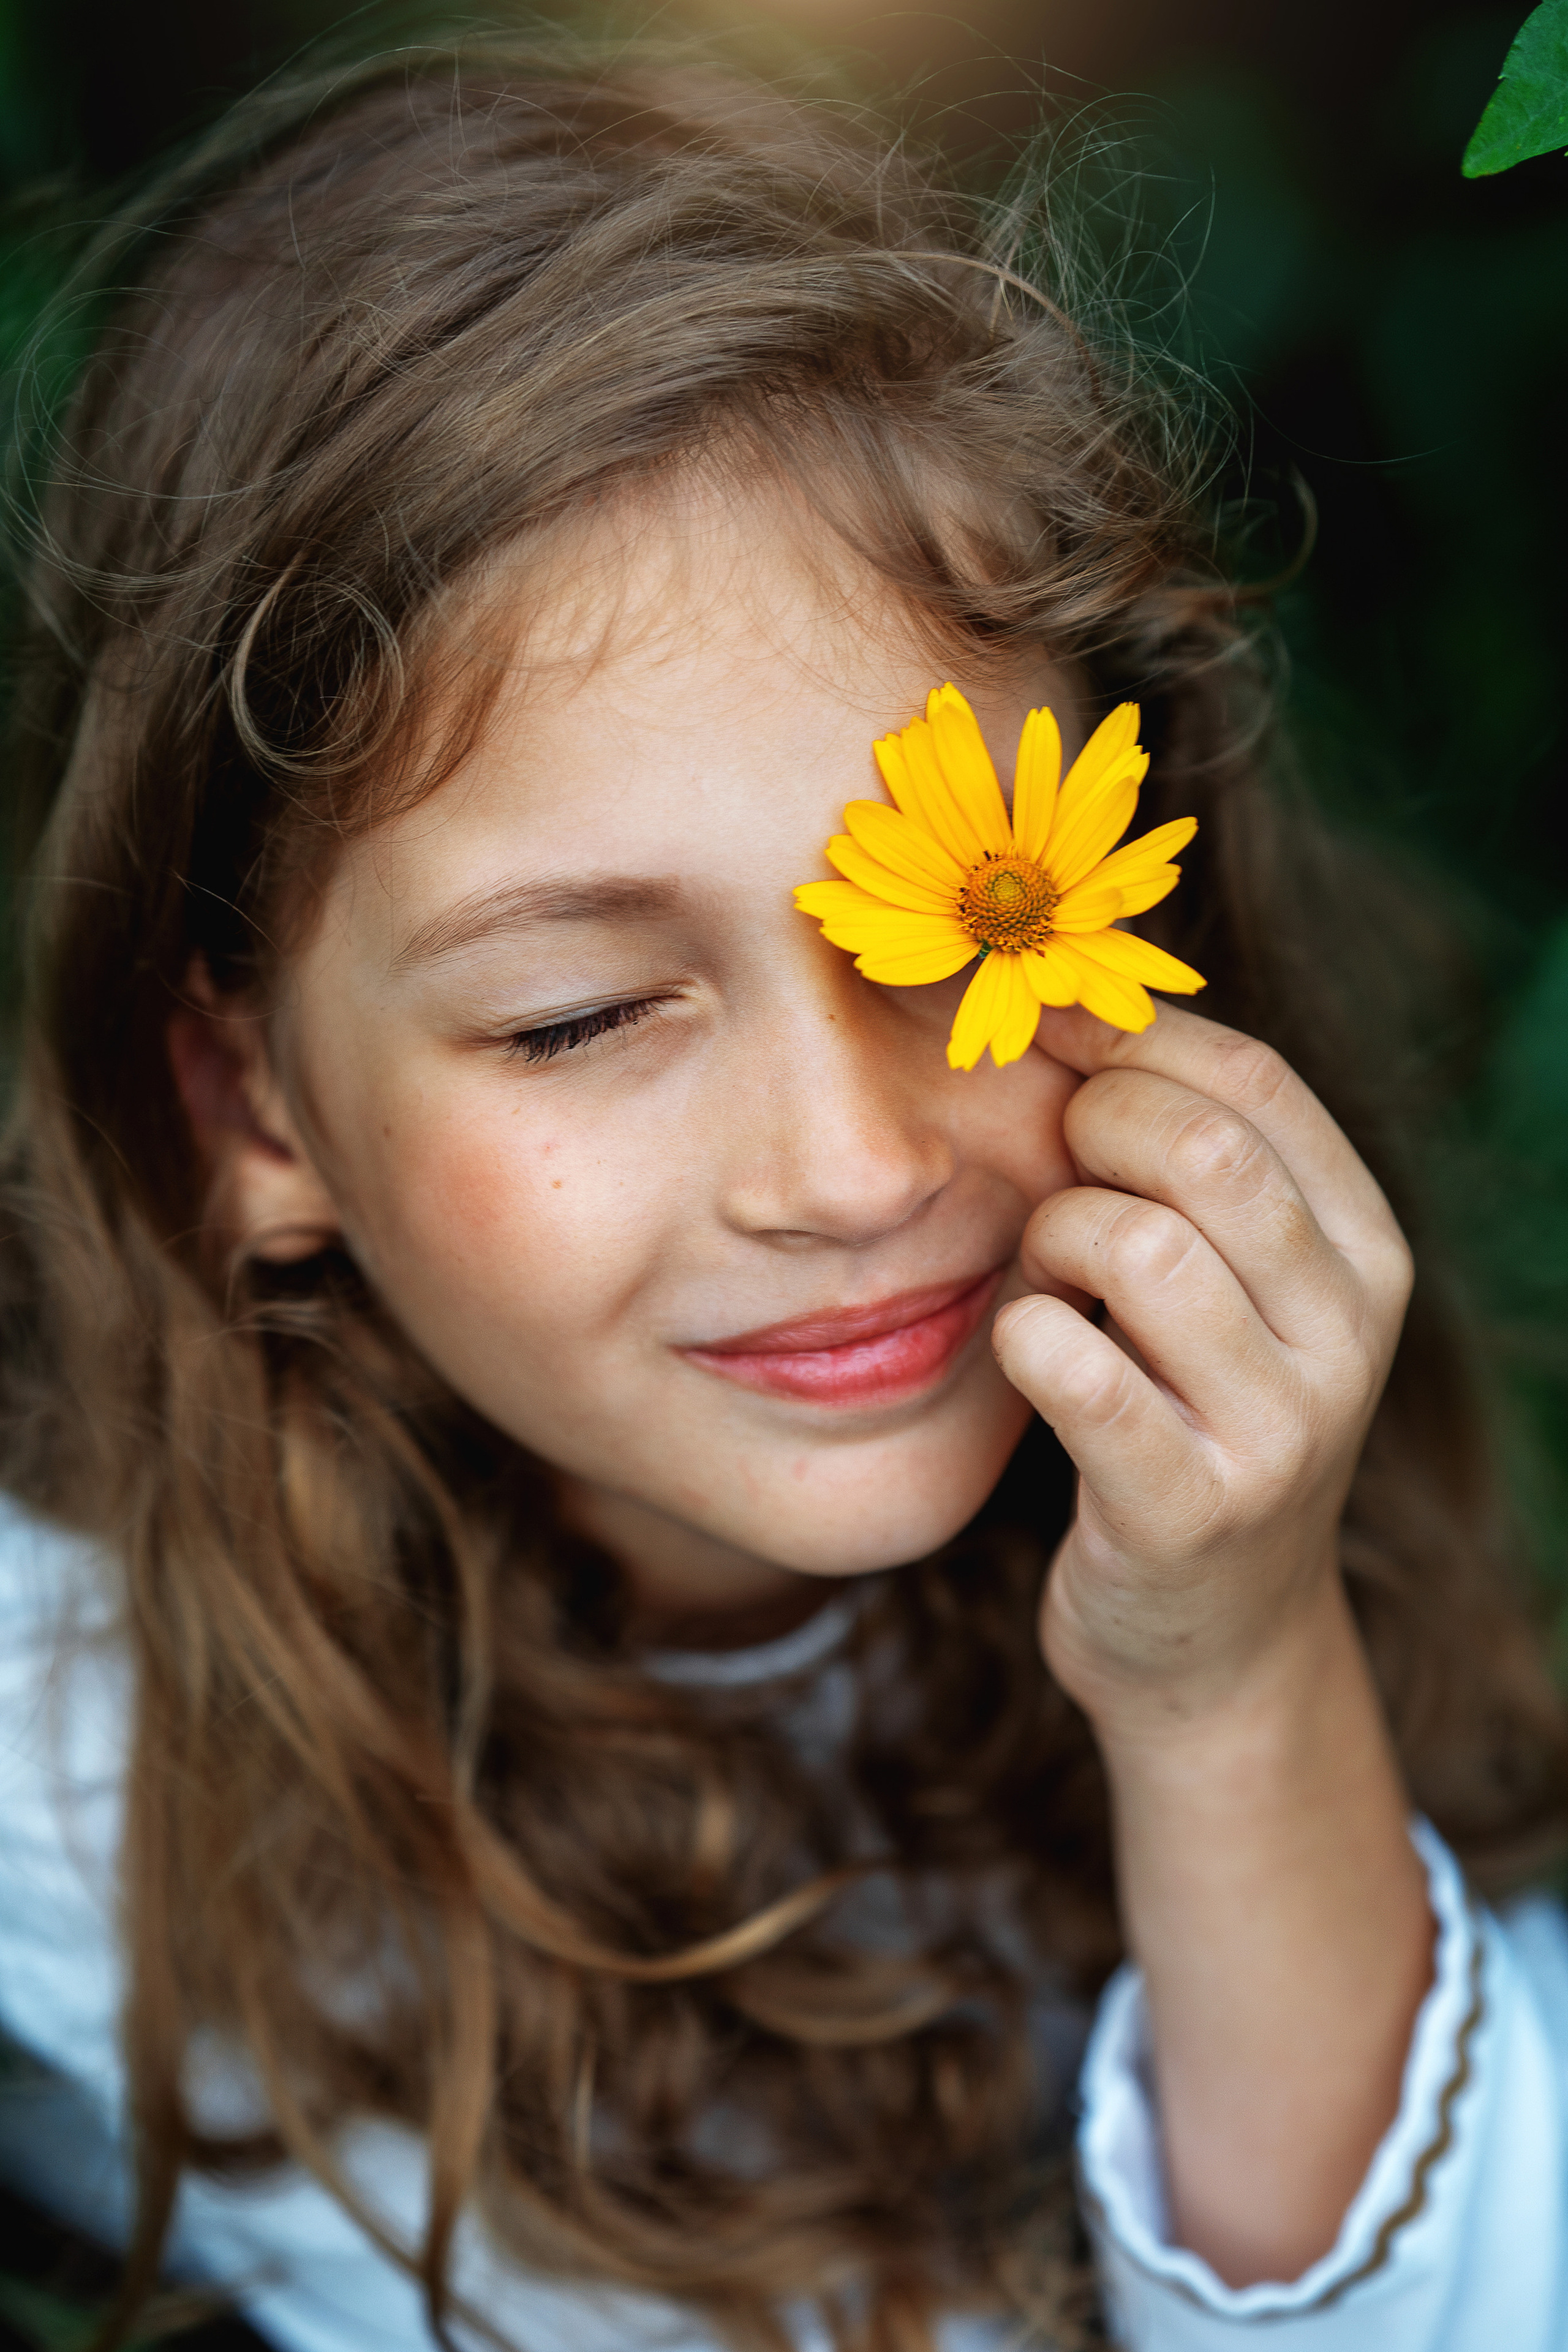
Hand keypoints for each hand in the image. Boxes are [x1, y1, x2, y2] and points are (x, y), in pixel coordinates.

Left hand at [991, 1002, 1413, 1730]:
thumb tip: (1092, 999)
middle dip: (1091, 1133)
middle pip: (1200, 1151)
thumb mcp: (1239, 1289)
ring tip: (1052, 1282)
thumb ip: (1198, 1163)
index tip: (1049, 1031)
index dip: (1133, 1034)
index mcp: (1367, 1253)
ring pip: (1135, 1245)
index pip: (1256, 1083)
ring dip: (1052, 1240)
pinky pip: (1075, 1369)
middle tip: (1054, 1177)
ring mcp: (1280, 1431)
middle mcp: (1348, 1335)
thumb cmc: (1194, 1417)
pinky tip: (1031, 1350)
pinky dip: (1024, 1335)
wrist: (1213, 1640)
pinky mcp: (1188, 1511)